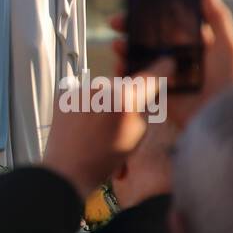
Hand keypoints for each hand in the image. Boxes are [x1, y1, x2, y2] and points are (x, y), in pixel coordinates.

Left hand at [42, 60, 166, 198]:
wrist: (66, 169)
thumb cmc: (104, 158)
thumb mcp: (136, 136)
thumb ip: (143, 111)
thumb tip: (144, 97)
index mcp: (124, 97)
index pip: (149, 76)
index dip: (161, 69)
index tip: (167, 63)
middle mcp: (102, 86)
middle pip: (123, 85)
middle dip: (127, 98)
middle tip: (122, 120)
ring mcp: (81, 89)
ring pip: (102, 91)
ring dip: (105, 104)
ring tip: (100, 129)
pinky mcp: (65, 94)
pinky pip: (84, 96)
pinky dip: (88, 107)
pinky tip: (85, 126)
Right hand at [108, 0, 232, 130]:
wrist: (220, 122)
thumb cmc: (230, 83)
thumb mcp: (229, 46)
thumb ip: (218, 16)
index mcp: (196, 44)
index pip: (170, 23)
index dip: (153, 13)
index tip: (136, 2)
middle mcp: (180, 58)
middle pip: (150, 38)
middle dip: (131, 29)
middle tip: (116, 22)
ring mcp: (168, 75)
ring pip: (141, 57)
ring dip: (125, 49)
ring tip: (116, 45)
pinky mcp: (159, 93)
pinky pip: (138, 80)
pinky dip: (125, 72)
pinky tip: (118, 67)